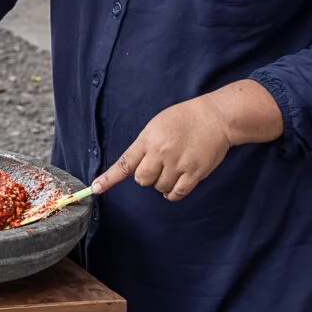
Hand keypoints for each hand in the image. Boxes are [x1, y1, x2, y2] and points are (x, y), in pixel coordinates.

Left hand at [90, 81, 279, 200]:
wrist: (215, 117)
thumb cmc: (185, 119)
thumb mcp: (157, 125)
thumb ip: (145, 145)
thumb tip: (137, 166)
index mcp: (148, 140)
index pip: (125, 163)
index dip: (109, 178)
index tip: (96, 188)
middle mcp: (161, 153)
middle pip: (142, 180)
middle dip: (147, 176)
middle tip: (159, 164)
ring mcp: (178, 165)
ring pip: (159, 187)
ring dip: (162, 182)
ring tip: (173, 167)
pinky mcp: (194, 174)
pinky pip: (176, 193)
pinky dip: (173, 192)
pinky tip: (177, 182)